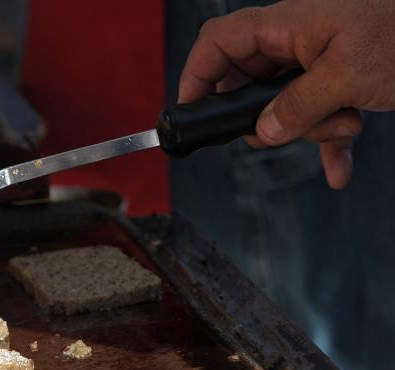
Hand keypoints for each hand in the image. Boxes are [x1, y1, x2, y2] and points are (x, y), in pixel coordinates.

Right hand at [179, 0, 394, 188]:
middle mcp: (297, 41)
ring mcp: (319, 61)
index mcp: (287, 25)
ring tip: (348, 124)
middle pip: (250, 85)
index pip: (217, 43)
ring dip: (312, 129)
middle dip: (270, 118)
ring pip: (287, 107)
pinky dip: (330, 144)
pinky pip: (320, 117)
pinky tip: (341, 172)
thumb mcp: (349, 74)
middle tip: (290, 129)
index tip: (192, 114)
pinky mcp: (343, 81)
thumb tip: (264, 132)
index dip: (196, 75)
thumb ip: (298, 106)